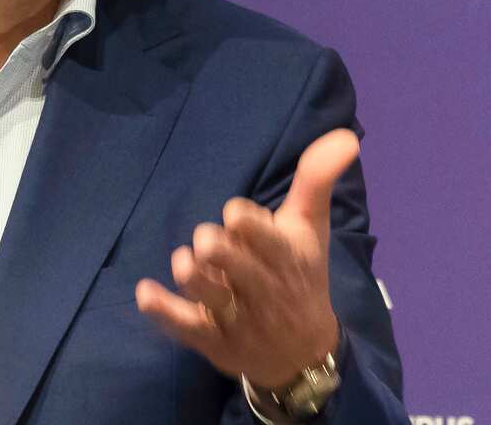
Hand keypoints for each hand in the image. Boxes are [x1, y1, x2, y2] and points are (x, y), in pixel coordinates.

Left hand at [135, 128, 358, 388]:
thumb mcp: (310, 228)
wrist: (303, 354)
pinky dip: (162, 310)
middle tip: (207, 240)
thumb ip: (316, 180)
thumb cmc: (301, 276)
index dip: (246, 223)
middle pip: (236, 267)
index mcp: (287, 258)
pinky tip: (145, 292)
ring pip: (210, 298)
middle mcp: (263, 290)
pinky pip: (185, 327)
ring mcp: (237, 318)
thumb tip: (346, 136)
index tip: (235, 215)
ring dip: (193, 276)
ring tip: (183, 261)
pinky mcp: (212, 340)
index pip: (266, 239)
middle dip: (217, 250)